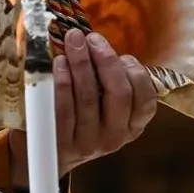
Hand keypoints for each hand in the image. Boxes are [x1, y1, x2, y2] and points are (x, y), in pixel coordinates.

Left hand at [53, 29, 157, 172]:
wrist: (46, 154)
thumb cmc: (78, 117)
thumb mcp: (103, 105)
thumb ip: (108, 80)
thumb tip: (98, 42)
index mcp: (132, 126)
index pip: (146, 99)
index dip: (136, 72)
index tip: (121, 53)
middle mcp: (115, 137)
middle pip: (119, 93)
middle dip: (106, 60)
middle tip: (91, 38)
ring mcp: (89, 143)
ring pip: (89, 97)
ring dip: (81, 64)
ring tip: (73, 42)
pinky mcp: (63, 144)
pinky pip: (64, 109)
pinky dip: (62, 82)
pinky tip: (58, 63)